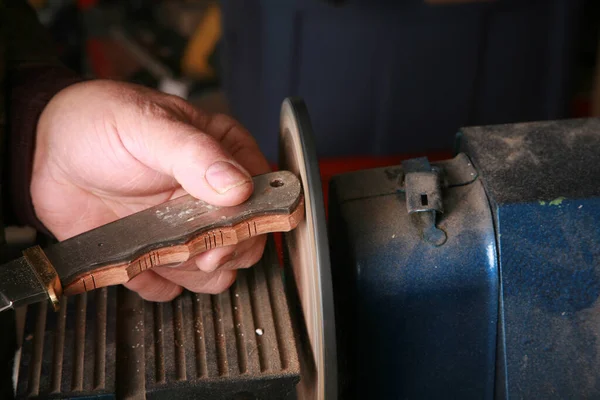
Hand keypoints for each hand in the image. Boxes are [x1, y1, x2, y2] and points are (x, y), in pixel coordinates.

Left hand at [32, 80, 270, 300]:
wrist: (45, 152)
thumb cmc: (98, 124)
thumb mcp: (149, 126)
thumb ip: (196, 154)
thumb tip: (239, 186)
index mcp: (224, 157)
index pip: (265, 196)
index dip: (254, 218)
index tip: (226, 227)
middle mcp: (211, 198)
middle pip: (246, 242)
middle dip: (220, 250)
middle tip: (190, 242)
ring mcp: (186, 230)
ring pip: (216, 273)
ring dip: (189, 270)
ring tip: (157, 247)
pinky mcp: (158, 255)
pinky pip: (172, 286)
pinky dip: (155, 281)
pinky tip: (136, 257)